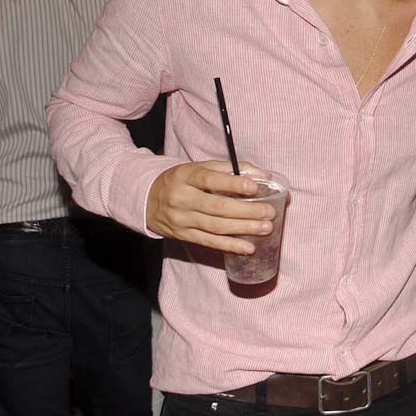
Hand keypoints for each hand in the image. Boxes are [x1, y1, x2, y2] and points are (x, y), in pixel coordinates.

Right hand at [146, 160, 275, 252]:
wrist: (147, 199)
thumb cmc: (182, 180)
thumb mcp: (199, 168)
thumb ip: (230, 169)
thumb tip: (263, 174)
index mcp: (186, 176)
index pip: (210, 179)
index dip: (233, 183)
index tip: (255, 187)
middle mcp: (182, 198)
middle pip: (217, 207)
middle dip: (246, 211)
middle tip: (268, 212)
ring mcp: (181, 219)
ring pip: (215, 226)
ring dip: (243, 229)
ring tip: (265, 228)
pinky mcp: (183, 235)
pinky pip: (209, 242)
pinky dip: (230, 246)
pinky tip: (248, 247)